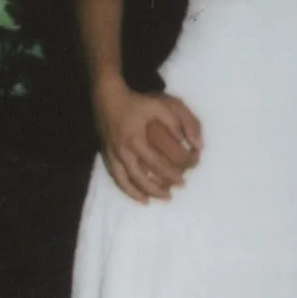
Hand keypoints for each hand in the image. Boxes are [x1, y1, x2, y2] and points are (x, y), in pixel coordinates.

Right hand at [95, 85, 202, 203]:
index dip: (171, 175)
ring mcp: (112, 153)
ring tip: (150, 201)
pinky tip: (133, 192)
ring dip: (138, 193)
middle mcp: (123, 150)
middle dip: (156, 190)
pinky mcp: (106, 153)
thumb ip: (175, 123)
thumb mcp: (158, 106)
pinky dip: (124, 187)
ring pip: (124, 181)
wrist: (107, 96)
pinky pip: (115, 176)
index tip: (183, 182)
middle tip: (170, 196)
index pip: (157, 164)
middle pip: (140, 178)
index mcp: (136, 140)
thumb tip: (191, 141)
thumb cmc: (135, 101)